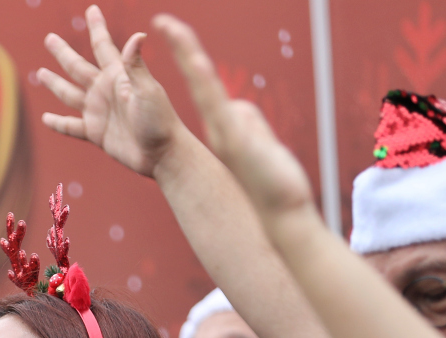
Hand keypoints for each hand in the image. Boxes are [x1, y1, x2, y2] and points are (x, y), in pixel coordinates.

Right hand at [38, 6, 188, 177]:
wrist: (161, 154)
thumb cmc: (159, 119)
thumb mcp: (147, 90)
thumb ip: (136, 65)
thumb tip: (138, 35)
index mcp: (118, 76)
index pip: (103, 46)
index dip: (97, 28)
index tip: (92, 9)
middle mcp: (105, 90)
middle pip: (77, 67)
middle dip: (63, 53)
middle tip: (49, 38)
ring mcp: (99, 112)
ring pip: (69, 94)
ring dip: (55, 84)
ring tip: (41, 73)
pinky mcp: (96, 133)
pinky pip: (72, 127)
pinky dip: (58, 123)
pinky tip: (46, 118)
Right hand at [153, 15, 314, 216]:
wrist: (281, 210)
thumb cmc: (271, 178)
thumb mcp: (258, 140)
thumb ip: (244, 118)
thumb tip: (235, 108)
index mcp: (223, 122)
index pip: (203, 78)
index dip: (187, 50)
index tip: (170, 26)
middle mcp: (220, 124)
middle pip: (199, 76)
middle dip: (182, 44)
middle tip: (165, 20)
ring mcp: (227, 132)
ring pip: (206, 90)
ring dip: (192, 60)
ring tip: (174, 31)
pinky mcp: (237, 142)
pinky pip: (220, 108)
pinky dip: (208, 86)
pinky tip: (201, 68)